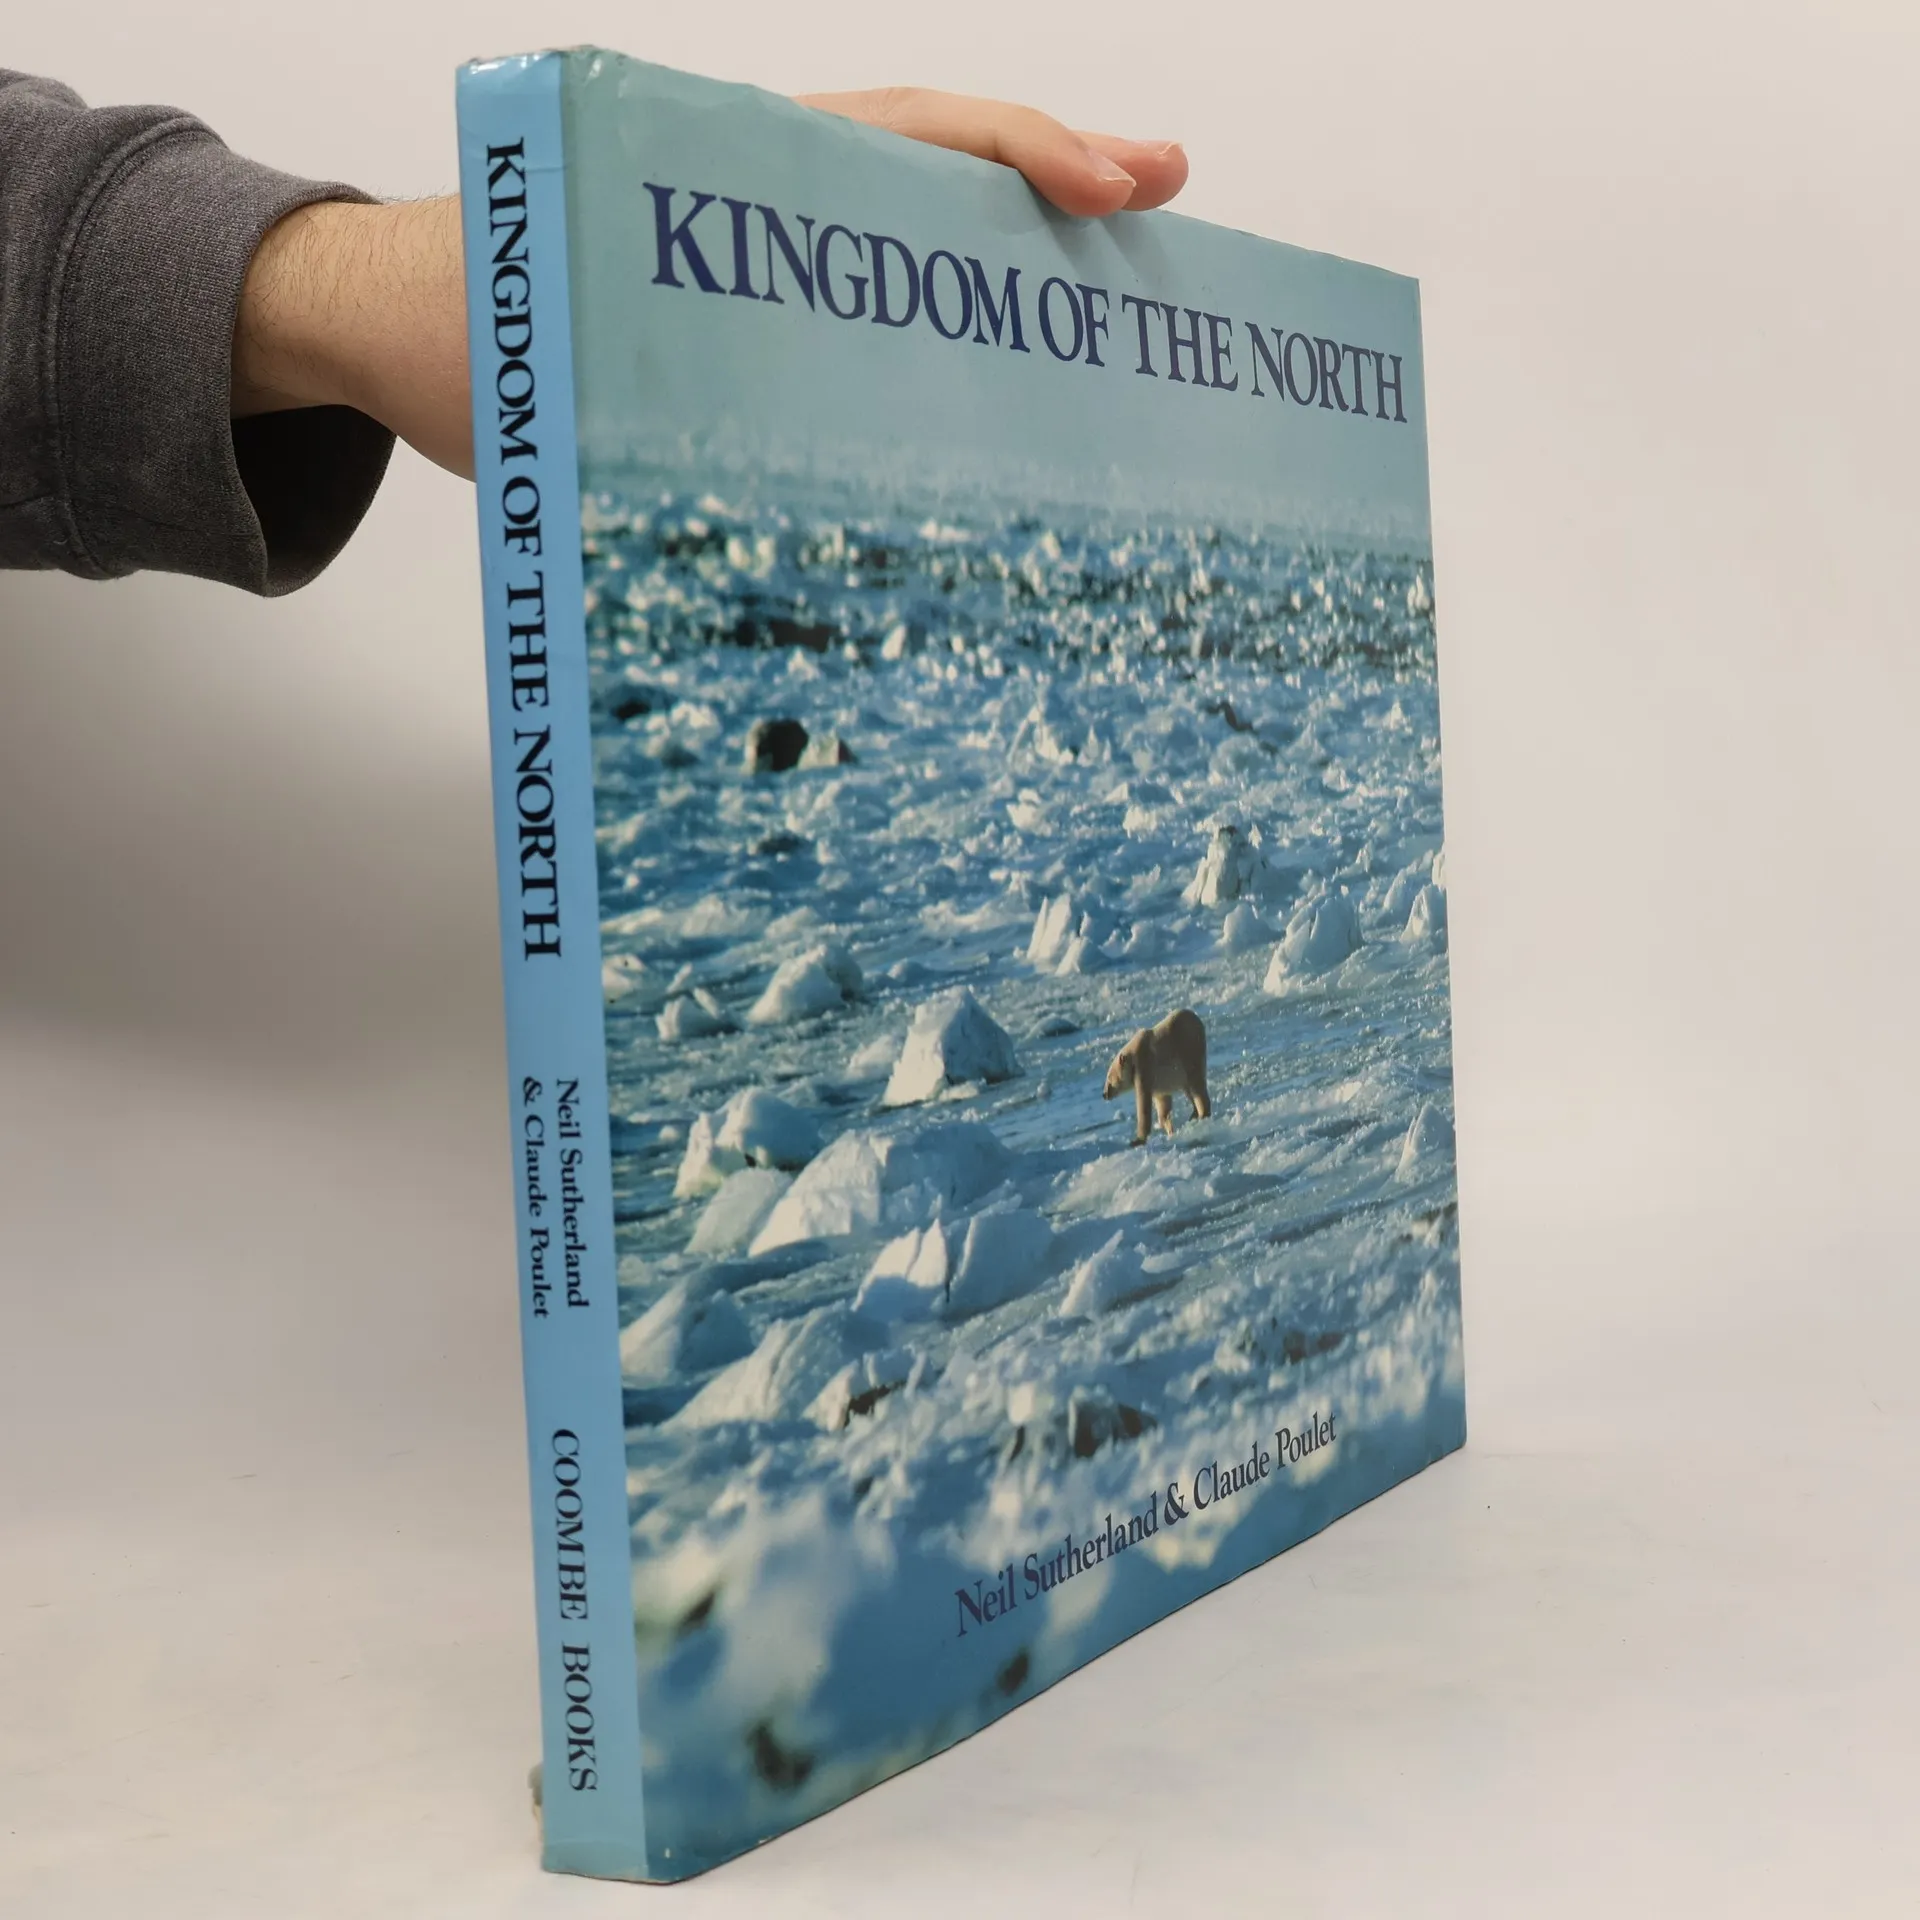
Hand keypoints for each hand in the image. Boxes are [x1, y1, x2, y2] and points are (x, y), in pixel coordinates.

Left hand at [231, 88, 1189, 478]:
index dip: (1020, 153)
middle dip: (1061, 180)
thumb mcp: (538, 345)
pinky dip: (955, 328)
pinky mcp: (767, 321)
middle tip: (1168, 196)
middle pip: (944, 168)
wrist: (394, 329)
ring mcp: (778, 256)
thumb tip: (715, 476)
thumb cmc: (469, 327)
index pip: (909, 133)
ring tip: (1124, 298)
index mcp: (736, 174)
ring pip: (923, 240)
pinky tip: (1014, 379)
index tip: (1111, 186)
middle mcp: (774, 199)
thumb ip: (614, 379)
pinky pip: (879, 309)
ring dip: (1020, 263)